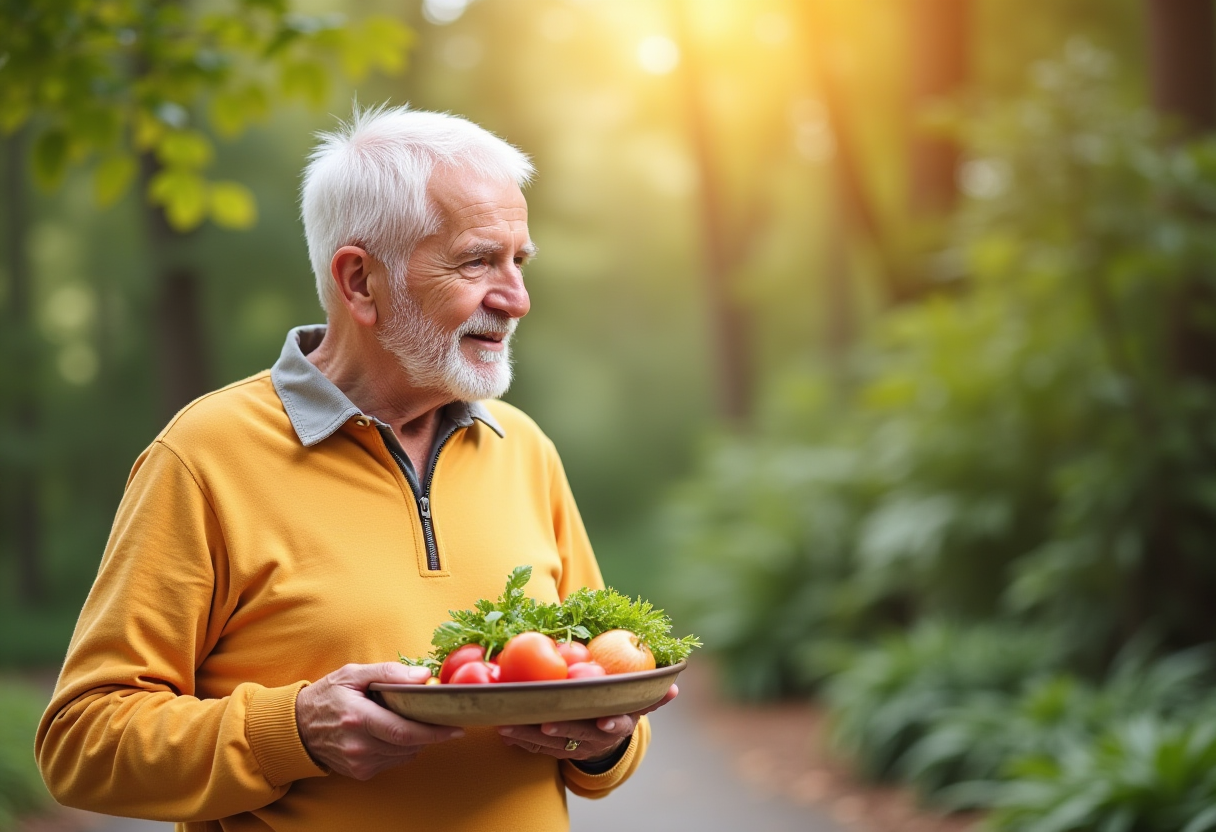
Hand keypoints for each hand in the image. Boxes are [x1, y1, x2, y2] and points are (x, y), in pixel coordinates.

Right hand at [295, 662, 463, 779]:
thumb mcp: (352, 674)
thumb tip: (423, 675)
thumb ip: (388, 673)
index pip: (403, 731)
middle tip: (447, 723)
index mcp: (357, 718)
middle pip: (408, 745)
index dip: (433, 732)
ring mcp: (358, 762)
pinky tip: (391, 733)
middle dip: (431, 735)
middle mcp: (358, 745)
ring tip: (410, 720)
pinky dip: (401, 748)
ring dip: (415, 740)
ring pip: (404, 754)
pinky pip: (393, 761)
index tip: (455, 728)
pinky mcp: (360, 772)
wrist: (296, 728)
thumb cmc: (326, 696)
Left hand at [496, 683, 677, 762]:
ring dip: (530, 735)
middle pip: (578, 736)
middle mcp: (596, 739)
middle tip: (545, 722)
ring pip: (551, 744)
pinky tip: (504, 730)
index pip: (619, 725)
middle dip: (562, 730)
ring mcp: (574, 748)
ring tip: (511, 724)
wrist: (602, 735)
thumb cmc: (617, 706)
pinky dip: (520, 740)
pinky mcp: (554, 751)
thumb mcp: (636, 700)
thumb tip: (675, 687)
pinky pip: (535, 748)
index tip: (605, 721)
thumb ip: (651, 693)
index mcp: (619, 724)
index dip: (612, 724)